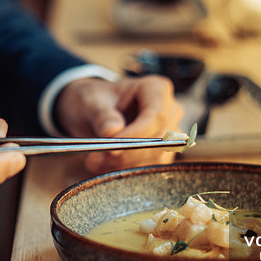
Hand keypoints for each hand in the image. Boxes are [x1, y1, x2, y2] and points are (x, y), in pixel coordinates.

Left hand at [54, 75, 183, 173]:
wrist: (93, 112)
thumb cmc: (94, 101)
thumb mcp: (90, 102)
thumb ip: (101, 115)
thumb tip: (112, 130)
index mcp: (156, 89)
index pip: (156, 115)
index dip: (136, 134)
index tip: (112, 148)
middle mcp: (169, 111)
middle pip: (158, 140)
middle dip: (126, 153)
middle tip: (94, 159)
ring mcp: (168, 134)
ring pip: (154, 158)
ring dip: (123, 165)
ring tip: (94, 161)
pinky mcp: (162, 153)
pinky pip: (149, 168)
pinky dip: (125, 170)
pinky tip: (103, 166)